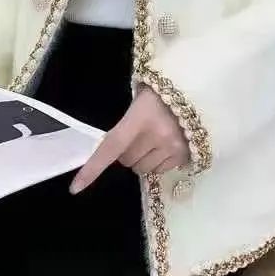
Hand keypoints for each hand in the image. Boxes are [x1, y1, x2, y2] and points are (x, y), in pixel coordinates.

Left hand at [69, 86, 189, 193]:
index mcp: (140, 118)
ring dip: (143, 159)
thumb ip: (127, 122)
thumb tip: (113, 146)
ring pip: (144, 170)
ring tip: (154, 139)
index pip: (111, 146)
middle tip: (138, 135)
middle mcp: (157, 136)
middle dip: (127, 152)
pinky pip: (162, 170)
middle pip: (127, 161)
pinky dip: (159, 161)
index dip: (92, 168)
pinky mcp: (185, 156)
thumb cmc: (164, 89)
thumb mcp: (141, 97)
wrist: (199, 87)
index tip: (75, 188)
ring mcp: (173, 148)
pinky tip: (167, 143)